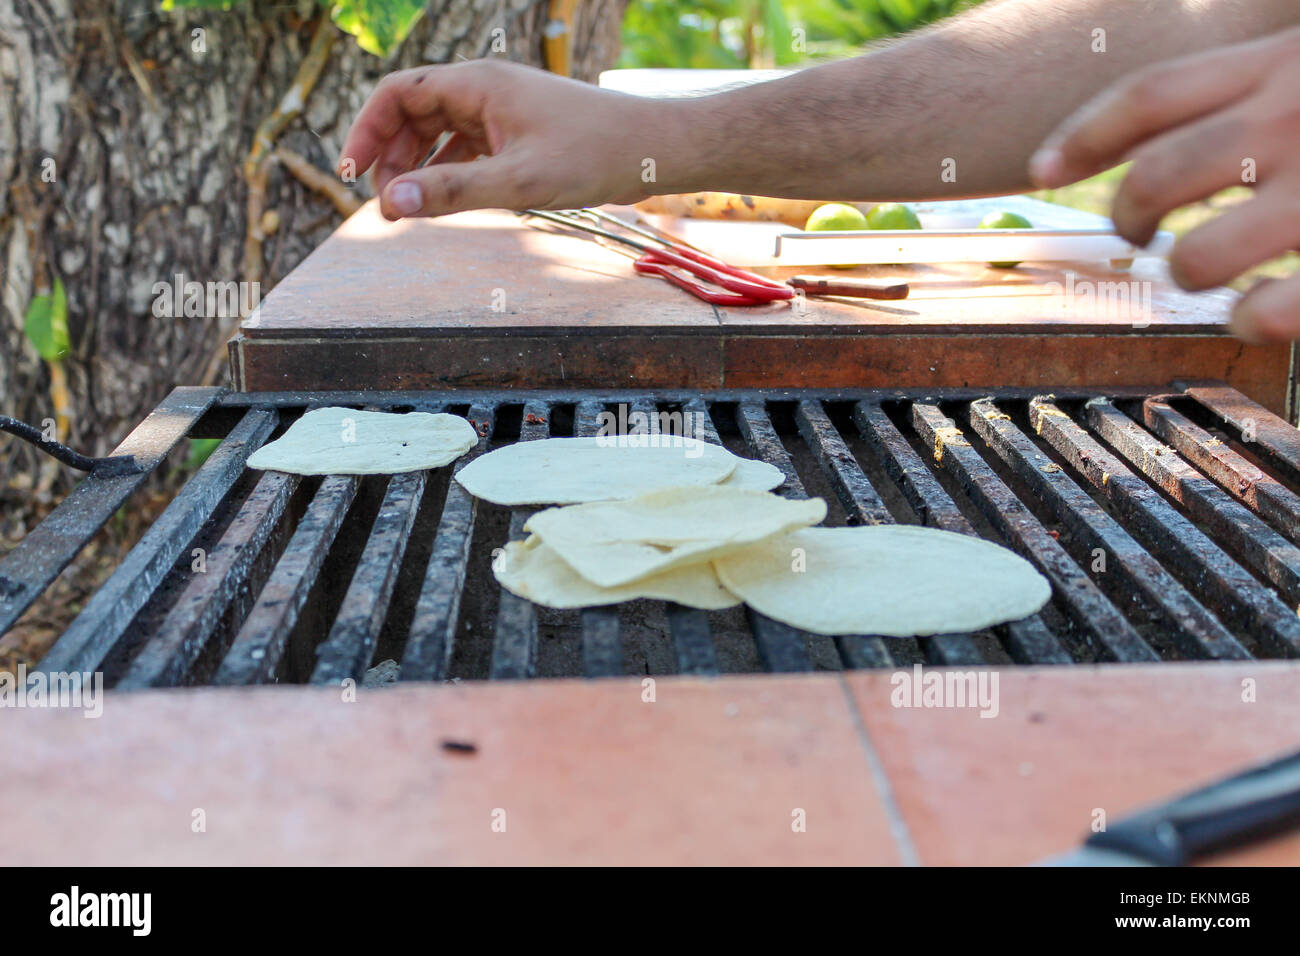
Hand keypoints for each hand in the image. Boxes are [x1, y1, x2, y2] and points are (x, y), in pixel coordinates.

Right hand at [339, 60, 669, 220]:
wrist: (653, 150)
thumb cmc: (595, 155)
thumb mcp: (518, 182)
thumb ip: (452, 193)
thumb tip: (391, 204)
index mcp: (477, 84)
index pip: (398, 93)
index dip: (367, 130)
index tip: (351, 173)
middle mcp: (485, 90)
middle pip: (413, 113)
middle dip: (392, 156)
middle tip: (387, 206)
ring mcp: (502, 111)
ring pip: (440, 133)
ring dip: (419, 167)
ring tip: (410, 209)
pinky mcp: (519, 133)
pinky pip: (467, 148)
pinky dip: (449, 172)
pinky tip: (447, 201)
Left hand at [1030, 27, 1299, 341]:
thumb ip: (1263, 79)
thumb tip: (1189, 120)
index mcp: (1280, 63)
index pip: (1151, 96)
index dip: (1084, 138)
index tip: (1041, 169)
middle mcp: (1291, 117)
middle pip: (1155, 177)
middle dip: (1128, 215)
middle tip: (1136, 233)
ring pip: (1196, 255)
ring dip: (1185, 270)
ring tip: (1201, 269)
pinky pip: (1274, 307)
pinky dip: (1252, 320)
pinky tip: (1254, 315)